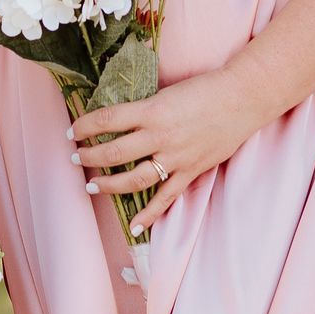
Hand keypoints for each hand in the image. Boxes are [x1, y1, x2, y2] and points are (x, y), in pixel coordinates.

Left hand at [70, 67, 261, 235]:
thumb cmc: (206, 88)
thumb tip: (119, 114)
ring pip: (134, 179)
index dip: (85, 126)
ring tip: (92, 185)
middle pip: (115, 152)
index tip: (72, 131)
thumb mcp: (167, 91)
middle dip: (90, 157)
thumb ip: (145, 106)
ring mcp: (176, 157)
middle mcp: (160, 135)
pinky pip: (166, 197)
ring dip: (109, 184)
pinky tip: (135, 225)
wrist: (242, 97)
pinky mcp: (190, 171)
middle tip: (75, 158)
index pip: (107, 120)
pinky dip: (150, 213)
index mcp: (152, 110)